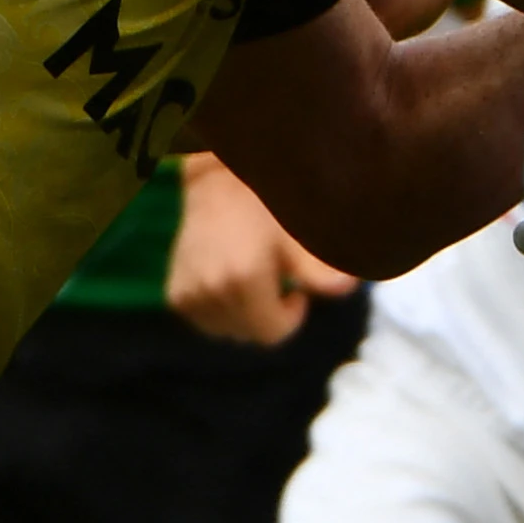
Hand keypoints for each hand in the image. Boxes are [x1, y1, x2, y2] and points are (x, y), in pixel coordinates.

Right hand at [167, 155, 359, 343]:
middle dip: (269, 315)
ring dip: (246, 314)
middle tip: (275, 279)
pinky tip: (230, 279)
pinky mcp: (176, 295)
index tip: (295, 290)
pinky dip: (223, 310)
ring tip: (253, 276)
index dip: (291, 316)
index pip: (272, 334)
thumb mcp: (299, 239)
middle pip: (251, 335)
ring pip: (229, 331)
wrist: (218, 187)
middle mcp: (211, 291)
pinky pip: (208, 321)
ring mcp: (189, 295)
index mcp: (243, 280)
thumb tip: (347, 288)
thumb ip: (322, 272)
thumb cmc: (267, 210)